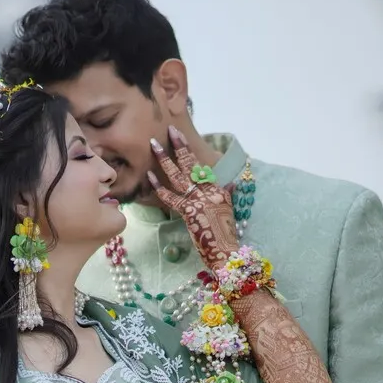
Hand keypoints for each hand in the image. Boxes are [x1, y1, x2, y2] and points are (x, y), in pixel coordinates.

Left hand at [148, 126, 236, 271]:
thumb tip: (232, 182)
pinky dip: (159, 187)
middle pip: (191, 164)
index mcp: (217, 189)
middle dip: (179, 146)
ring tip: (154, 145)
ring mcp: (198, 200)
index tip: (178, 137)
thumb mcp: (229, 210)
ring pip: (179, 175)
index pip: (200, 165)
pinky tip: (149, 176)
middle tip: (168, 131)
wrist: (225, 251)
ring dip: (165, 159)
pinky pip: (170, 197)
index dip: (188, 150)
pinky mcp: (188, 211)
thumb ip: (228, 193)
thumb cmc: (225, 233)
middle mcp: (208, 191)